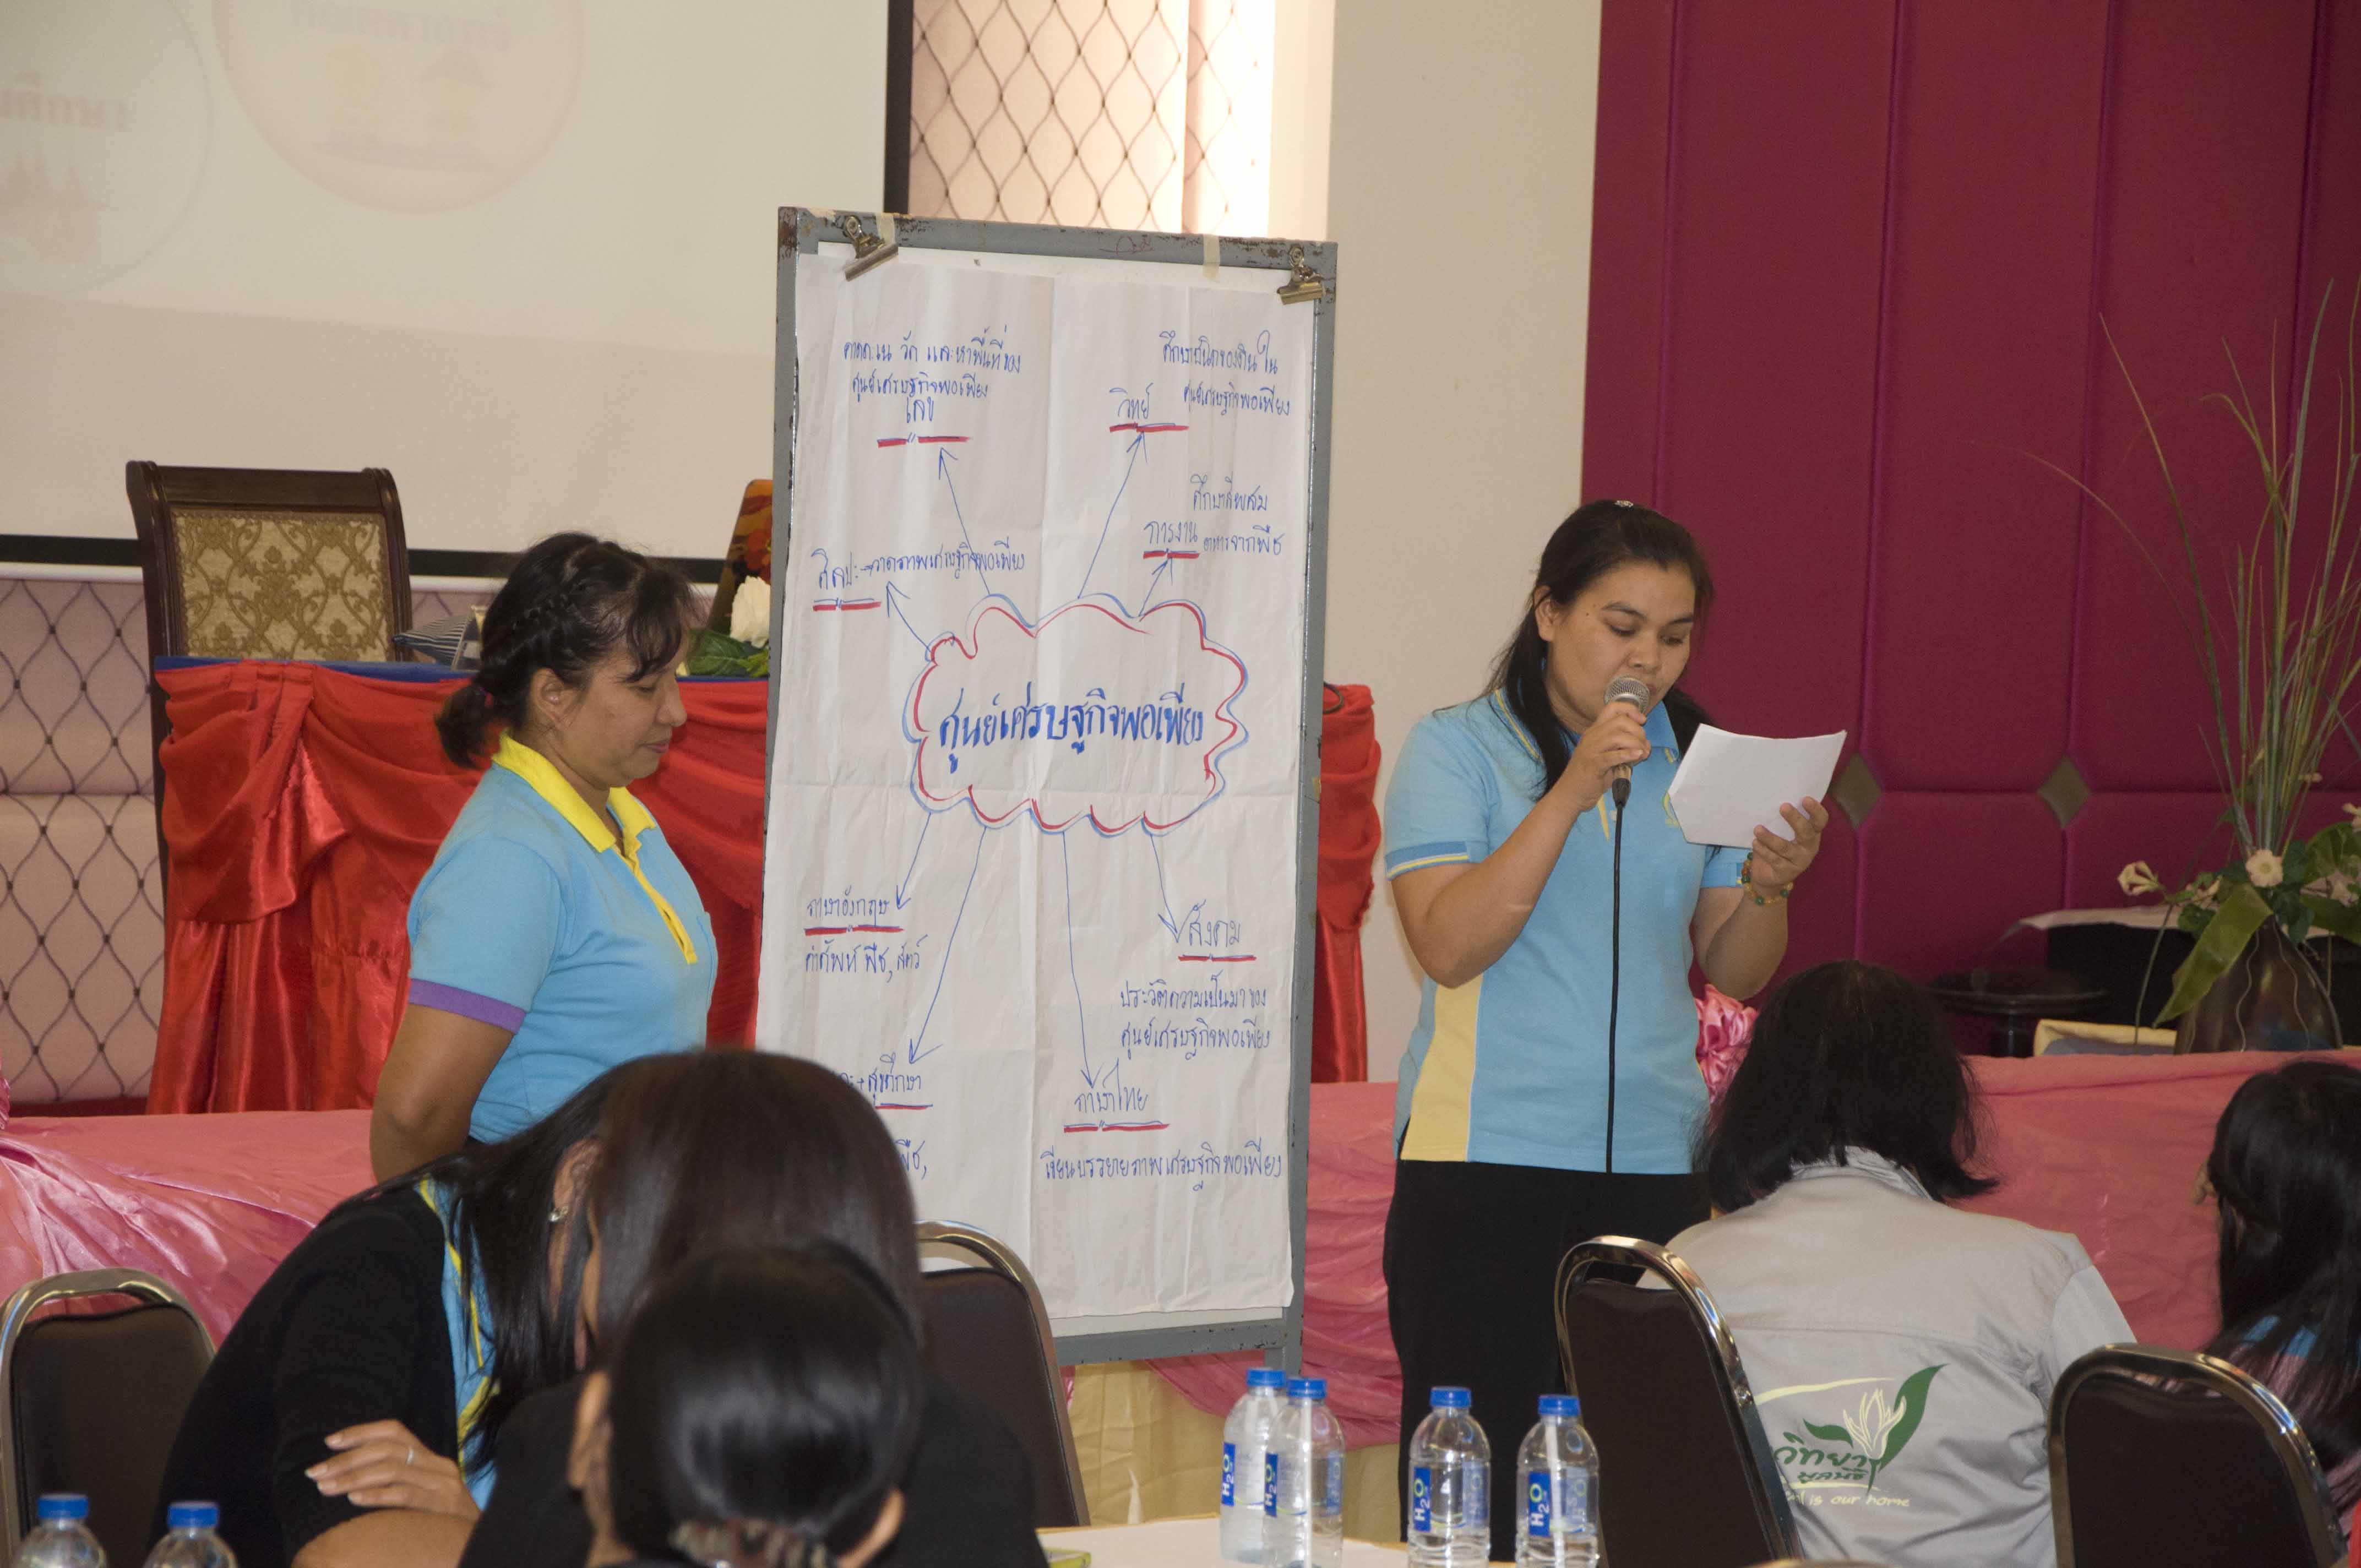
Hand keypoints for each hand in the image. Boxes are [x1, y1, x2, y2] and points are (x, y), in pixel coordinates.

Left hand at [307, 1420, 478, 1520]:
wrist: (480, 1546)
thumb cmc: (440, 1526)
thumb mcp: (422, 1497)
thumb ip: (397, 1484)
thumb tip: (349, 1479)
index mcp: (431, 1460)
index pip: (395, 1432)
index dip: (361, 1432)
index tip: (329, 1441)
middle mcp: (438, 1466)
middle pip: (389, 1449)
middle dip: (347, 1459)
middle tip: (316, 1472)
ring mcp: (443, 1485)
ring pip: (394, 1469)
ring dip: (354, 1477)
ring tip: (326, 1488)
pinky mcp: (443, 1506)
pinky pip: (405, 1495)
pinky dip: (377, 1494)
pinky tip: (353, 1499)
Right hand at [1560, 703, 1652, 810]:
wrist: (1571, 794)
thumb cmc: (1590, 776)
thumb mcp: (1607, 756)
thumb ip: (1624, 748)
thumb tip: (1645, 745)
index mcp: (1595, 730)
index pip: (1613, 708)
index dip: (1631, 710)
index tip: (1642, 720)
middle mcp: (1592, 736)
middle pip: (1620, 721)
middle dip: (1638, 731)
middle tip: (1643, 745)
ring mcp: (1591, 750)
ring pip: (1618, 736)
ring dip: (1636, 744)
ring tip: (1642, 754)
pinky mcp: (1593, 765)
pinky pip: (1612, 756)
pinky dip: (1628, 754)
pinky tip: (1637, 756)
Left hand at [1746, 797, 1828, 894]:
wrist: (1769, 875)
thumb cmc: (1776, 845)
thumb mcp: (1782, 832)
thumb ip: (1782, 819)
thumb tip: (1770, 798)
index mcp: (1812, 834)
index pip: (1820, 821)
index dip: (1816, 810)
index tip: (1805, 798)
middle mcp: (1809, 847)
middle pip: (1806, 832)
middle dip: (1795, 819)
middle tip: (1783, 806)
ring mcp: (1799, 862)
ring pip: (1785, 848)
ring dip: (1770, 837)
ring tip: (1757, 829)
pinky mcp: (1786, 873)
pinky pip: (1774, 860)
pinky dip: (1764, 851)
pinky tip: (1755, 843)